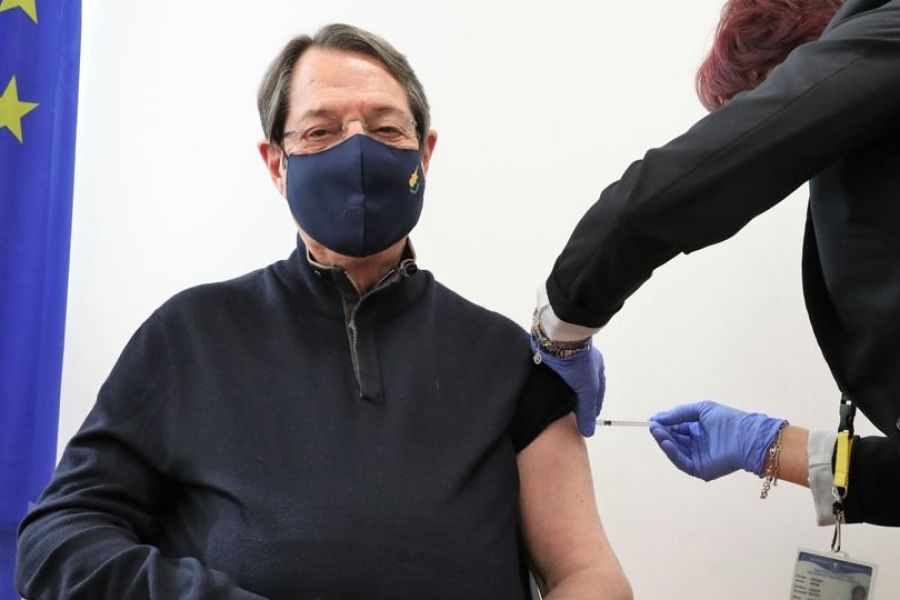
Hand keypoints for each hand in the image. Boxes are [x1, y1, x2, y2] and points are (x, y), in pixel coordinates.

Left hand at [530, 339, 604, 436]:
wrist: (557, 339)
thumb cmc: (578, 359)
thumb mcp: (588, 389)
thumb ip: (587, 410)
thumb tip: (588, 431)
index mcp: (596, 368)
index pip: (596, 393)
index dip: (590, 408)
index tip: (585, 421)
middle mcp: (582, 363)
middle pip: (579, 387)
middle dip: (574, 400)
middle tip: (569, 415)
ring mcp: (566, 360)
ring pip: (564, 381)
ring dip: (560, 392)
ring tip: (554, 406)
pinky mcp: (551, 357)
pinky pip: (550, 374)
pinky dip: (548, 383)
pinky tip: (545, 392)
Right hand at [649, 401, 785, 481]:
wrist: (747, 437)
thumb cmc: (728, 420)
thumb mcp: (700, 410)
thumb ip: (678, 414)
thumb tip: (655, 419)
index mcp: (698, 431)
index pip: (676, 428)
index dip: (664, 424)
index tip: (652, 421)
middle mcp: (697, 445)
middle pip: (674, 439)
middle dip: (663, 432)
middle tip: (652, 427)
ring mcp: (698, 458)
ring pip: (676, 450)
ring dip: (665, 441)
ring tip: (657, 432)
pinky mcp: (700, 469)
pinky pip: (682, 462)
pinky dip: (672, 453)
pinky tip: (667, 443)